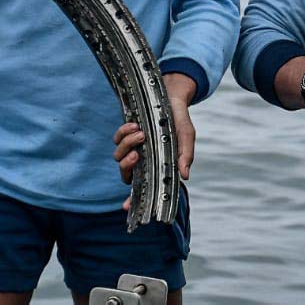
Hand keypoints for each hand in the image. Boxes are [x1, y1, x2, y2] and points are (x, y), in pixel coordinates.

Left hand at [113, 72, 197, 210]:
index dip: (133, 200)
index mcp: (158, 166)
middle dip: (127, 166)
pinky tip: (135, 125)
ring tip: (141, 133)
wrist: (171, 97)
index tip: (126, 207)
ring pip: (119, 156)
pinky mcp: (126, 133)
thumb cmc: (180, 120)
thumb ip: (185, 155)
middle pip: (126, 174)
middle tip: (136, 155)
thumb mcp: (186, 136)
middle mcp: (144, 159)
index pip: (144, 187)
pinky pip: (117, 139)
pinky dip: (123, 133)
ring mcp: (133, 147)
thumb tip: (185, 176)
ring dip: (128, 145)